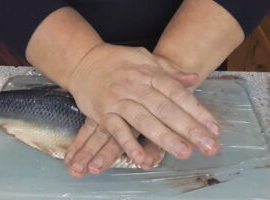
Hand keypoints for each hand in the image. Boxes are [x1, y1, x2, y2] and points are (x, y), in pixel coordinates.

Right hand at [66, 43, 219, 176]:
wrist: (84, 60)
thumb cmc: (117, 61)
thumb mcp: (145, 58)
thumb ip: (169, 70)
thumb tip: (193, 78)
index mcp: (149, 72)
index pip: (177, 93)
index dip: (197, 111)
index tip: (213, 129)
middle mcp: (135, 86)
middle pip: (165, 108)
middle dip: (188, 128)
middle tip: (207, 146)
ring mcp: (118, 100)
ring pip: (143, 120)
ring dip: (164, 137)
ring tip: (184, 152)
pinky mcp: (103, 113)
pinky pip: (117, 130)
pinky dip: (130, 145)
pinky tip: (143, 158)